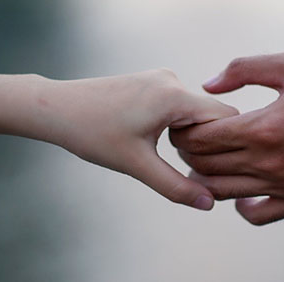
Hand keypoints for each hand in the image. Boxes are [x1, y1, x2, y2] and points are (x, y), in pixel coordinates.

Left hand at [19, 69, 237, 209]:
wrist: (56, 108)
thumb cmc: (92, 133)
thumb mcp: (136, 165)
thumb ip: (176, 186)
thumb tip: (208, 204)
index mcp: (174, 95)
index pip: (227, 118)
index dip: (225, 146)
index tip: (208, 168)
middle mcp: (173, 80)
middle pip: (213, 116)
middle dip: (206, 144)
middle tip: (185, 167)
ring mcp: (163, 79)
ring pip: (196, 113)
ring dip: (190, 136)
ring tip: (162, 153)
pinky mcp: (153, 82)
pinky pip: (181, 106)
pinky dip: (177, 126)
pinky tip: (154, 140)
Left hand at [169, 52, 283, 224]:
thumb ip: (243, 69)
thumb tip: (208, 86)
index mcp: (264, 128)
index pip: (201, 139)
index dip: (184, 131)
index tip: (184, 122)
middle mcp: (271, 164)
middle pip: (205, 166)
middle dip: (188, 152)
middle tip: (188, 139)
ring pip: (223, 193)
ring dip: (205, 177)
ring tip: (206, 160)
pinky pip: (257, 215)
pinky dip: (240, 206)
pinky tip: (240, 191)